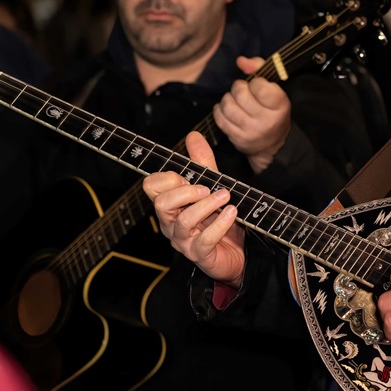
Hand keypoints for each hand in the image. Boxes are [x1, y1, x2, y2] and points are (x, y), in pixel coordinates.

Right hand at [143, 131, 246, 283]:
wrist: (239, 253)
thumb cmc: (220, 220)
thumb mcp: (213, 187)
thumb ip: (203, 164)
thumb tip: (193, 135)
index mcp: (170, 205)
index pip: (151, 187)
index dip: (168, 177)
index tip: (189, 176)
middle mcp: (171, 223)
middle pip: (161, 203)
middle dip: (185, 191)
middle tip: (207, 188)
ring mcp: (183, 241)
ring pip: (184, 221)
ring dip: (207, 205)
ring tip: (225, 197)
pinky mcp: (199, 255)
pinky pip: (205, 239)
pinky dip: (220, 224)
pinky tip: (233, 213)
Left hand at [214, 56, 290, 173]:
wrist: (272, 143)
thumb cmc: (271, 109)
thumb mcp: (273, 87)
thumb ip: (259, 67)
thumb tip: (240, 61)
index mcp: (279, 106)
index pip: (259, 86)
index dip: (255, 82)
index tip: (257, 86)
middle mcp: (266, 120)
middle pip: (240, 94)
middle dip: (238, 88)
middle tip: (243, 92)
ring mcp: (251, 131)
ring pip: (228, 105)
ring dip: (228, 99)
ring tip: (234, 100)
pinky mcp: (237, 139)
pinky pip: (220, 118)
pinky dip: (220, 110)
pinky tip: (226, 109)